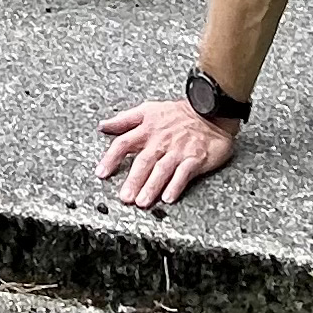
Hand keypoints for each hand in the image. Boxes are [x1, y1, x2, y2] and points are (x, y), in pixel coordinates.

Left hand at [94, 97, 239, 210]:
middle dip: (133, 180)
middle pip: (143, 161)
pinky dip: (176, 185)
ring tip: (142, 202)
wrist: (210, 111)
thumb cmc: (178, 113)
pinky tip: (168, 198)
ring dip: (151, 186)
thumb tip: (103, 126)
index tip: (101, 173)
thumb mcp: (148, 110)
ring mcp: (178, 150)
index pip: (124, 143)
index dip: (111, 158)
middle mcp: (161, 141)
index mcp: (147, 129)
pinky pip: (184, 173)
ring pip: (162, 170)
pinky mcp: (195, 158)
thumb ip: (124, 120)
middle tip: (124, 197)